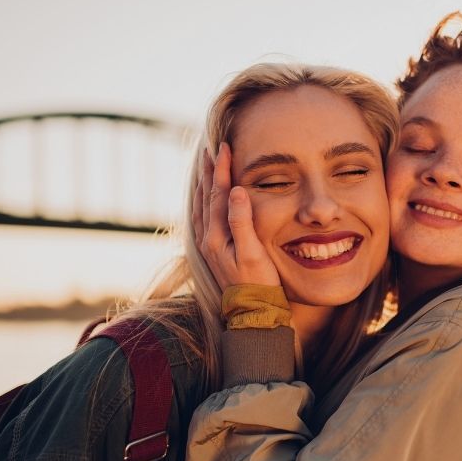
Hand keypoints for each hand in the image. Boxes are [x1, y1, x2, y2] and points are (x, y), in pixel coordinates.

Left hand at [193, 142, 280, 289]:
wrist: (252, 312)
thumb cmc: (258, 283)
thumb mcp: (252, 252)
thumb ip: (242, 221)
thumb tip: (236, 191)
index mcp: (216, 236)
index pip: (219, 194)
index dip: (222, 170)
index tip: (224, 148)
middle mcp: (208, 239)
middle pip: (207, 197)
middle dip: (210, 172)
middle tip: (212, 150)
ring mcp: (209, 246)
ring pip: (203, 207)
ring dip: (206, 185)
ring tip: (208, 167)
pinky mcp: (214, 252)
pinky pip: (204, 219)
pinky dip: (206, 202)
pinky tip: (208, 200)